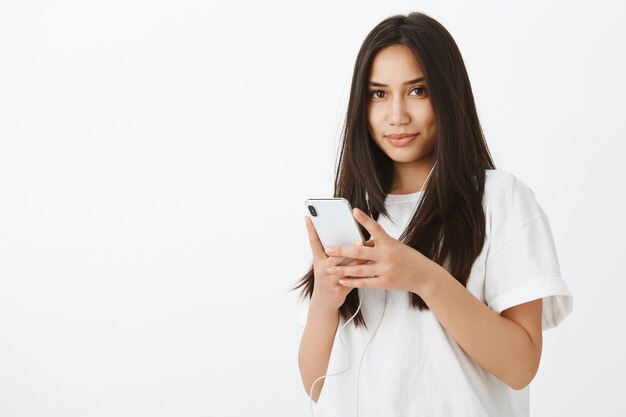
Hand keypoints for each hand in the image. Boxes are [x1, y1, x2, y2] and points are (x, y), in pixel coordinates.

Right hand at [304, 216, 373, 311]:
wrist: (324, 302)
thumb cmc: (326, 279)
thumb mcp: (322, 265)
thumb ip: (330, 252)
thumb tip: (342, 234)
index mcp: (318, 261)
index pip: (313, 242)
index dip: (311, 230)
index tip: (310, 218)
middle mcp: (322, 269)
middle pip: (333, 255)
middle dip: (346, 246)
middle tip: (357, 238)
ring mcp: (331, 280)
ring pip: (346, 266)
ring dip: (358, 257)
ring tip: (367, 248)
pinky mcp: (340, 289)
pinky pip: (354, 278)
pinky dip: (363, 270)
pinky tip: (371, 264)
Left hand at [323, 207, 438, 294]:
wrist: (425, 276)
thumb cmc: (409, 258)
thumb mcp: (396, 246)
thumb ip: (378, 244)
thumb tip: (360, 242)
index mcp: (389, 243)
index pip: (375, 228)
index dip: (364, 219)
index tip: (353, 211)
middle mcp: (387, 255)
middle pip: (360, 252)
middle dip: (342, 251)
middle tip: (328, 249)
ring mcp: (386, 270)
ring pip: (359, 269)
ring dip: (342, 269)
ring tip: (329, 268)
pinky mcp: (386, 282)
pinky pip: (365, 283)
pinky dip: (352, 282)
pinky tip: (342, 280)